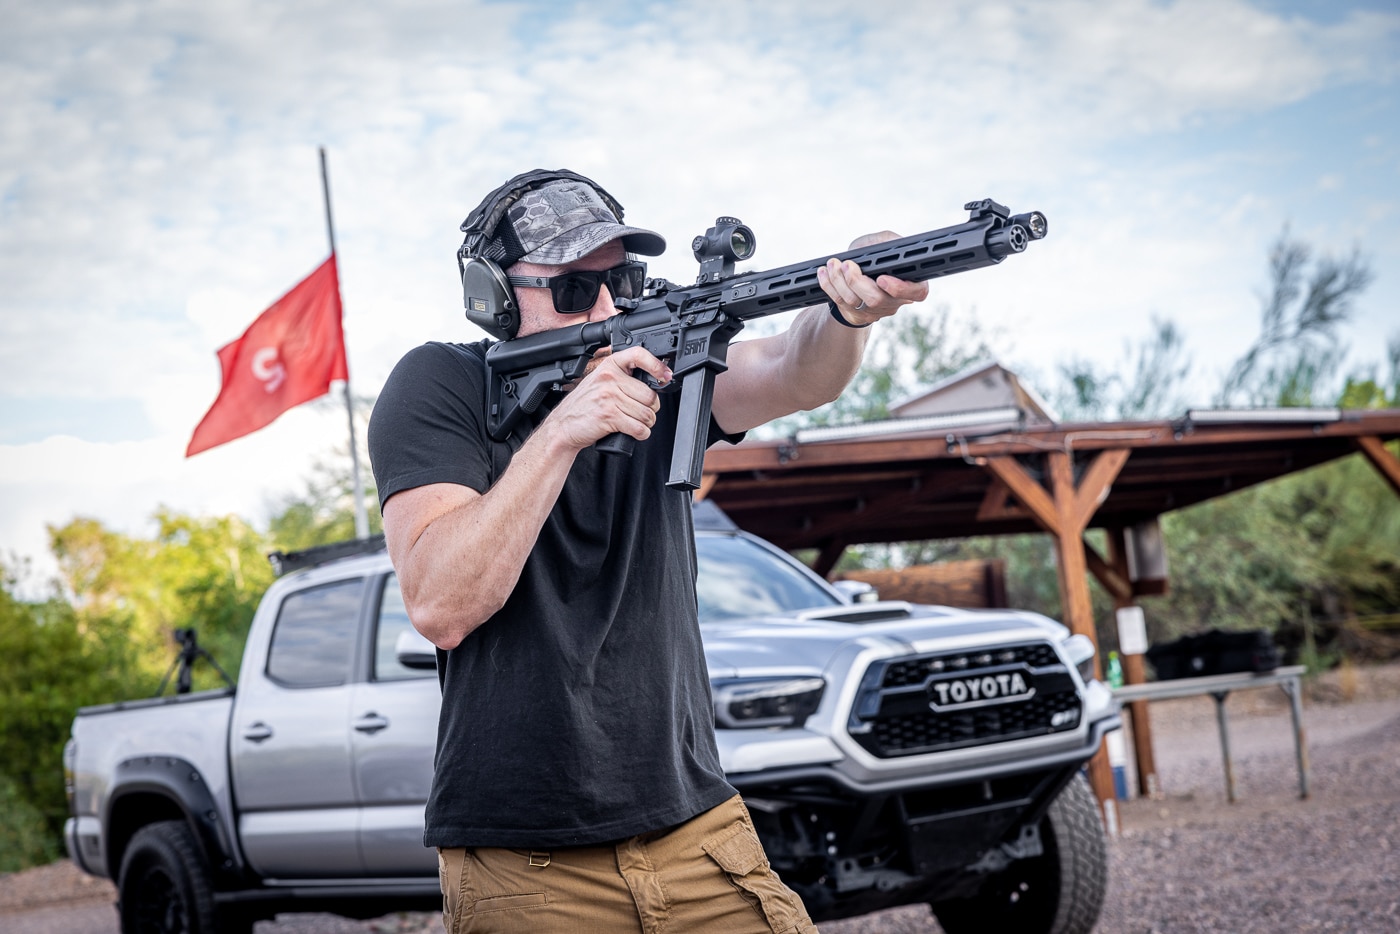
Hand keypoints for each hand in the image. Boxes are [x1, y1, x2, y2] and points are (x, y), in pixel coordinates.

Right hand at [544, 345, 671, 450]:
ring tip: (636, 422)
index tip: (665, 375)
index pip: (638, 355)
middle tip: (643, 411)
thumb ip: (623, 376)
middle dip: (652, 408)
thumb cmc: (584, 405)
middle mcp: (610, 379)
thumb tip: (655, 378)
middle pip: (650, 394)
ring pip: (647, 413)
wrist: (563, 425)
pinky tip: (634, 431)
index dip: (656, 365)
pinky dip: (641, 433)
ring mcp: (609, 398)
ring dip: (647, 423)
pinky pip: (639, 428)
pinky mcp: (610, 417)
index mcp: (610, 366)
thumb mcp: (601, 381)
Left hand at [816, 231, 929, 326]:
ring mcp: (875, 311)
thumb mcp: (884, 242)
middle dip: (857, 281)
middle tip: (846, 265)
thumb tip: (888, 245)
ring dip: (838, 281)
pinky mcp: (856, 314)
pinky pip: (840, 303)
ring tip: (832, 264)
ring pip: (855, 302)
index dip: (900, 289)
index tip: (881, 278)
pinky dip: (829, 286)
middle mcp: (895, 301)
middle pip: (876, 299)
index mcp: (911, 283)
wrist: (858, 273)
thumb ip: (888, 240)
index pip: (916, 293)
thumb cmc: (876, 255)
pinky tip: (823, 273)